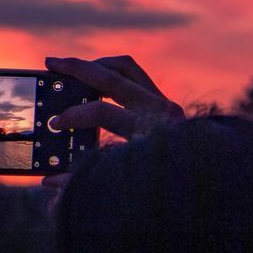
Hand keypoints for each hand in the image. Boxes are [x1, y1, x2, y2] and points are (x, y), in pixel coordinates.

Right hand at [40, 54, 183, 206]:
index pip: (103, 112)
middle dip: (78, 68)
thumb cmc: (162, 189)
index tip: (57, 123)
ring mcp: (165, 103)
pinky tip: (96, 81)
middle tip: (52, 63)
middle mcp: (160, 111)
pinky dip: (113, 73)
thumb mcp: (122, 189)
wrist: (203, 185)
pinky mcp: (166, 102)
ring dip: (97, 65)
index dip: (75, 115)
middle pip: (112, 76)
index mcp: (149, 132)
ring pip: (126, 67)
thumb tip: (49, 181)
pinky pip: (135, 76)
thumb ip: (84, 183)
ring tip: (73, 68)